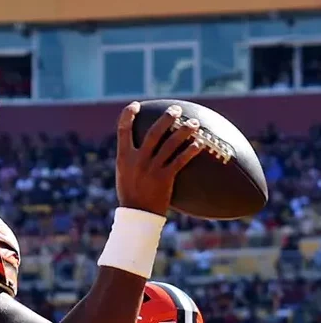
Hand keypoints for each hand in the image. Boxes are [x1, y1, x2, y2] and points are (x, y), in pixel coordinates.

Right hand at [115, 101, 202, 215]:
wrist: (137, 216)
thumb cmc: (130, 194)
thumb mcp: (124, 174)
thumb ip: (130, 158)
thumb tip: (140, 143)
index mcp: (124, 158)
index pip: (122, 130)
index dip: (128, 115)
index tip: (135, 105)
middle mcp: (137, 161)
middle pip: (154, 132)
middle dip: (166, 118)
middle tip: (176, 110)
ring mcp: (151, 169)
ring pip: (171, 144)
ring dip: (184, 131)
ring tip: (194, 122)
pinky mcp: (164, 178)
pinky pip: (180, 160)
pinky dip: (191, 150)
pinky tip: (200, 143)